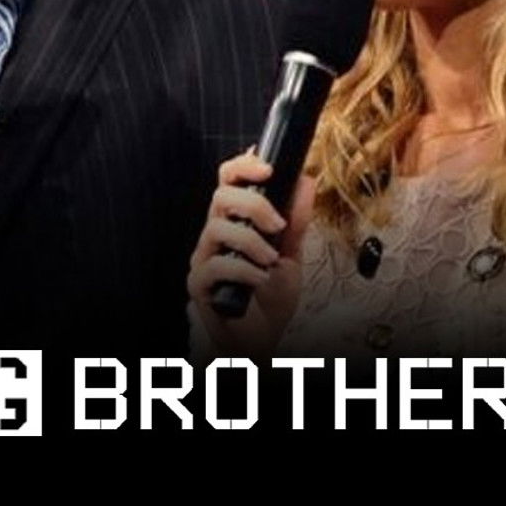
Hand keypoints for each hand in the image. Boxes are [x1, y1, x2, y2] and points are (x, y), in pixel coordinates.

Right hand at [188, 150, 314, 356]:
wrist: (262, 339)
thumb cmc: (271, 297)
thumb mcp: (292, 254)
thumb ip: (296, 220)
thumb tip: (306, 181)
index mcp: (234, 221)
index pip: (228, 181)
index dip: (243, 166)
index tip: (268, 169)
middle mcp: (215, 234)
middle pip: (220, 196)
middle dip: (254, 204)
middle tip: (277, 225)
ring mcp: (204, 258)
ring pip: (217, 228)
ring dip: (252, 242)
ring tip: (271, 260)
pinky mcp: (198, 284)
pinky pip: (214, 265)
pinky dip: (243, 269)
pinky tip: (259, 280)